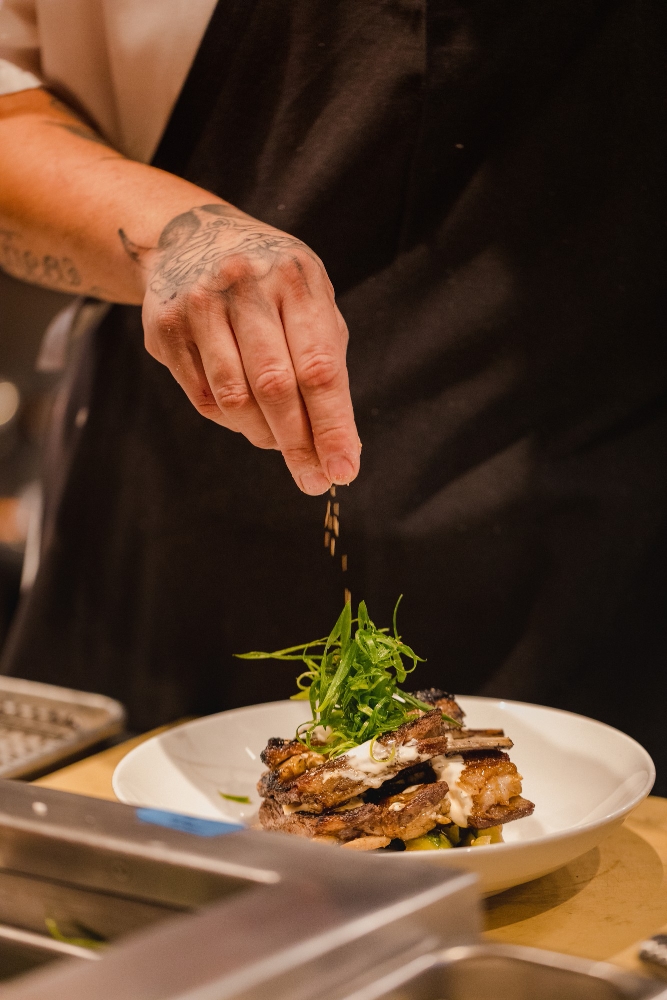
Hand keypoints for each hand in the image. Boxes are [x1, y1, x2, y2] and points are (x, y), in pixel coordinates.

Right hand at [134, 203, 359, 494]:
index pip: (318, 367)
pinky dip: (233, 420)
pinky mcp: (164, 328)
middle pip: (275, 386)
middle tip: (313, 481)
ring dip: (263, 434)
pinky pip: (204, 397)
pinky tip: (248, 417)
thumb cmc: (271, 283)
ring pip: (234, 398)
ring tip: (281, 444)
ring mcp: (198, 304)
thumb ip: (326, 364)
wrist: (192, 236)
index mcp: (294, 278)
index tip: (344, 470)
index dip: (332, 425)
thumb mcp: (309, 302)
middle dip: (298, 444)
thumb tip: (340, 445)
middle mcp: (244, 284)